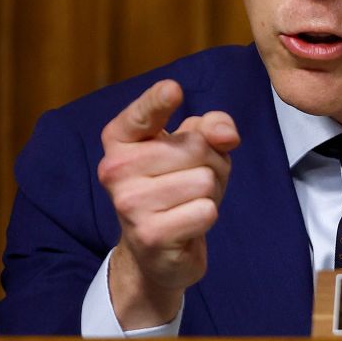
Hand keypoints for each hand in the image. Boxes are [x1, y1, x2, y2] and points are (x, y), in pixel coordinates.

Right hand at [97, 79, 239, 328]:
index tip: (173, 89)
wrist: (156, 251)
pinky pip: (206, 211)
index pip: (142, 113)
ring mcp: (129, 204)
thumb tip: (226, 134)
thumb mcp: (196, 148)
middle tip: (192, 181)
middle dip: (211, 163)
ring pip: (204, 179)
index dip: (159, 100)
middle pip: (195, 146)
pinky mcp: (150, 235)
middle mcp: (115, 168)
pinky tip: (188, 223)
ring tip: (190, 202)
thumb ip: (212, 126)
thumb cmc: (176, 187)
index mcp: (120, 139)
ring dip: (211, 192)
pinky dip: (207, 216)